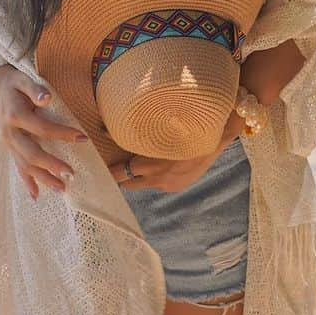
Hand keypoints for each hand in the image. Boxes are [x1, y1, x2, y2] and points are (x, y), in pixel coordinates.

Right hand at [0, 64, 86, 199]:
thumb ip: (35, 89)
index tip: (82, 138)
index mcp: (15, 115)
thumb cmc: (15, 84)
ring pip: (25, 164)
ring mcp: (9, 143)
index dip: (62, 133)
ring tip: (61, 189)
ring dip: (43, 178)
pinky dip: (26, 182)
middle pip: (31, 152)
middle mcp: (10, 133)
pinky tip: (35, 195)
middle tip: (71, 174)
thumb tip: (46, 98)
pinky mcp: (10, 148)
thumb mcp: (24, 79)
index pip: (42, 128)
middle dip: (51, 165)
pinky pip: (18, 167)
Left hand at [109, 110, 246, 193]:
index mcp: (151, 163)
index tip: (99, 166)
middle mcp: (158, 178)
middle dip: (121, 176)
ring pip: (143, 184)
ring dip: (138, 177)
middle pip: (128, 183)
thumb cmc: (186, 127)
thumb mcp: (158, 129)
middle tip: (113, 167)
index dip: (109, 170)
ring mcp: (168, 185)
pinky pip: (158, 184)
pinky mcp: (177, 187)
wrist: (216, 136)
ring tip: (135, 166)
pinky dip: (154, 177)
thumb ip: (132, 132)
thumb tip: (105, 128)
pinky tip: (158, 167)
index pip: (121, 172)